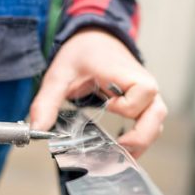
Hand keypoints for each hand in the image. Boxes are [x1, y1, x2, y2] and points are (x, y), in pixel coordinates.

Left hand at [30, 28, 167, 157]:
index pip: (142, 92)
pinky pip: (149, 122)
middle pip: (157, 113)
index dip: (126, 105)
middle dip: (141, 136)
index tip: (107, 105)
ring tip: (120, 155)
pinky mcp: (143, 102)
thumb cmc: (81, 53)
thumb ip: (47, 102)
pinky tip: (122, 148)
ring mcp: (145, 93)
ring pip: (156, 121)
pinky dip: (140, 137)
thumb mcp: (59, 75)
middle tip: (119, 149)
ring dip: (143, 140)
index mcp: (124, 72)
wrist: (93, 38)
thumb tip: (37, 129)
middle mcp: (141, 82)